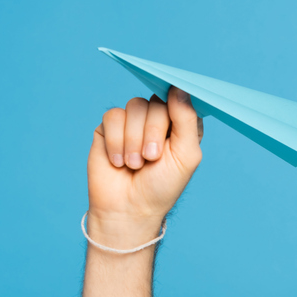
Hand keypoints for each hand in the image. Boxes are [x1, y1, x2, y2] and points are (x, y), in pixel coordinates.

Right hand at [85, 89, 203, 246]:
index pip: (182, 99)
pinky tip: (118, 161)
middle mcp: (158, 119)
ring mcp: (133, 122)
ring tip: (134, 164)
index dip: (177, 104)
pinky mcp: (110, 127)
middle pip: (157, 102)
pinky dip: (116, 141)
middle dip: (153, 132)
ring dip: (134, 139)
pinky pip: (113, 116)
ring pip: (134, 107)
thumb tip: (178, 87)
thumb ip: (186, 119)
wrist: (128, 209)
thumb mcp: (185, 156)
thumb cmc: (161, 187)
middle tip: (151, 158)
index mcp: (181, 125)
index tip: (175, 114)